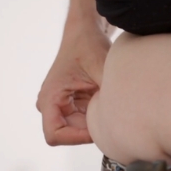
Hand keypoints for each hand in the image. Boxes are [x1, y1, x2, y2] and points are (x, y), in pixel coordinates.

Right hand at [36, 21, 111, 145]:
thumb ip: (108, 94)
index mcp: (50, 97)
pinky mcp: (71, 105)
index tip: (97, 128)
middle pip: (69, 135)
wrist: (85, 32)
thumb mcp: (101, 68)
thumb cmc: (88, 45)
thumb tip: (120, 115)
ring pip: (79, 130)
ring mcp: (60, 106)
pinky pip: (85, 122)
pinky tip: (104, 99)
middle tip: (108, 113)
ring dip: (94, 121)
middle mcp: (50, 105)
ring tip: (105, 101)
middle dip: (90, 129)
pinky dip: (97, 116)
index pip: (54, 135)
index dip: (76, 138)